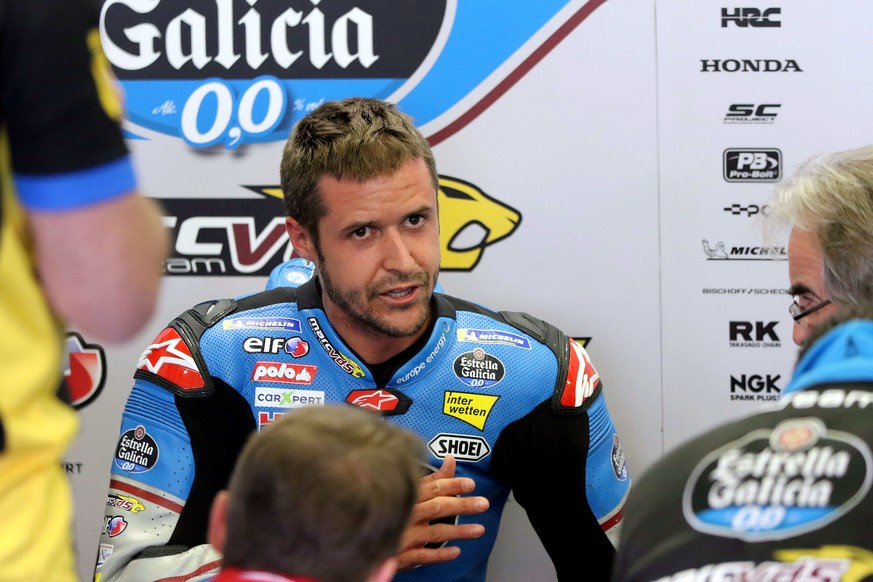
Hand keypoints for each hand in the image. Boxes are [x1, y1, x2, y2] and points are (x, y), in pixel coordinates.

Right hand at [396, 455, 488, 570]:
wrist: (364, 535)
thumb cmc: (395, 510)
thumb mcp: (411, 491)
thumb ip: (434, 478)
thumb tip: (450, 458)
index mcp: (409, 496)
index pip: (433, 488)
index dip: (452, 485)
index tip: (470, 484)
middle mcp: (407, 514)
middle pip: (437, 507)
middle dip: (462, 505)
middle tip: (483, 504)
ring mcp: (404, 535)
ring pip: (434, 532)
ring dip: (459, 531)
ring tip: (479, 529)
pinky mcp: (401, 555)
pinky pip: (423, 555)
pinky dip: (440, 554)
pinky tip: (456, 552)